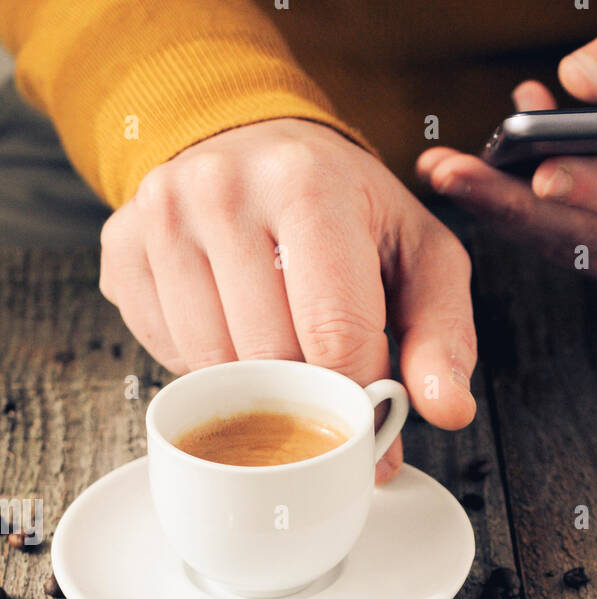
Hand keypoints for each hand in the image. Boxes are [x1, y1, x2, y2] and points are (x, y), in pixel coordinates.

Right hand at [100, 119, 476, 481]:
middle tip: (327, 394)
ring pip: (212, 368)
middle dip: (308, 398)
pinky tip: (232, 331)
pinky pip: (166, 356)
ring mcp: (161, 219)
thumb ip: (443, 335)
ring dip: (255, 387)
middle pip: (270, 360)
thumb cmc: (345, 208)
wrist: (254, 143)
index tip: (369, 431)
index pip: (333, 336)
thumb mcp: (419, 256)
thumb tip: (447, 410)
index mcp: (307, 184)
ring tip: (283, 351)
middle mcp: (222, 190)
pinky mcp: (122, 249)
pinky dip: (207, 369)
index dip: (355, 402)